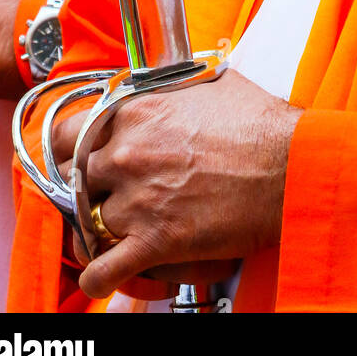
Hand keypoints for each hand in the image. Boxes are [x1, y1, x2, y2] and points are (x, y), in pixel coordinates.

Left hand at [53, 68, 303, 299]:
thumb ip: (177, 85)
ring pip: (89, 223)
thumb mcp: (213, 83)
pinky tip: (107, 272)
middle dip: (89, 188)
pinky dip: (100, 275)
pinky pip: (102, 270)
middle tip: (107, 194)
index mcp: (134, 111)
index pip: (66, 133)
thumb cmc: (260, 125)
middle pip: (75, 180)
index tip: (77, 158)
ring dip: (102, 228)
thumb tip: (174, 80)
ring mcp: (137, 199)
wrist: (290, 167)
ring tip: (117, 231)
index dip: (69, 149)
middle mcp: (126, 153)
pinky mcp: (155, 241)